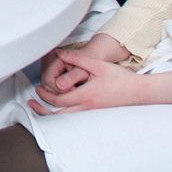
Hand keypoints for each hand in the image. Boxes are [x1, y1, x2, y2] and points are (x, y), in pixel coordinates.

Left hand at [28, 49, 171, 113]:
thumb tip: (59, 53)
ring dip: (51, 114)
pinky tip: (59, 106)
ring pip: (66, 118)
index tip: (38, 88)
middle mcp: (87, 107)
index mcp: (86, 96)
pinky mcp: (95, 112)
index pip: (59, 100)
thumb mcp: (97, 65)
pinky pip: (74, 117)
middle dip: (43, 109)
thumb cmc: (120, 79)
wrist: (139, 92)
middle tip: (32, 101)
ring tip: (40, 108)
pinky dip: (63, 113)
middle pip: (59, 115)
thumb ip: (77, 59)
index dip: (45, 95)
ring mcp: (91, 112)